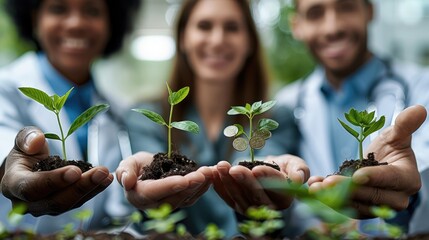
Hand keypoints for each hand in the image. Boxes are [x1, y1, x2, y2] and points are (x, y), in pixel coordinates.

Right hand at [1, 126, 112, 215]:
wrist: (27, 166)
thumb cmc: (25, 152)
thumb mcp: (23, 140)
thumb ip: (27, 138)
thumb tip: (37, 140)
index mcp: (13, 185)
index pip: (32, 188)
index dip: (54, 181)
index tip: (75, 171)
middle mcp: (27, 203)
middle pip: (55, 201)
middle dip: (80, 187)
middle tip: (101, 172)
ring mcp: (45, 208)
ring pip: (69, 204)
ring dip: (91, 189)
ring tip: (107, 174)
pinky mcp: (61, 206)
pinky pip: (78, 201)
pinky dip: (94, 190)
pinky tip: (107, 178)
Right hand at [116, 151, 212, 209]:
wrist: (146, 171)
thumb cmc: (135, 167)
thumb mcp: (127, 164)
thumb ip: (125, 172)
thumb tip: (127, 181)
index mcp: (139, 196)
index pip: (155, 192)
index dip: (169, 186)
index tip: (183, 180)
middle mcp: (154, 204)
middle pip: (175, 197)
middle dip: (191, 184)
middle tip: (204, 173)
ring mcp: (169, 204)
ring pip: (187, 198)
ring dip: (201, 185)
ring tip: (210, 171)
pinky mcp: (180, 201)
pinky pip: (193, 196)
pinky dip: (204, 186)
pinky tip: (212, 176)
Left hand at [212, 154, 308, 214]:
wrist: (270, 170)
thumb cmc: (285, 167)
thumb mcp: (296, 164)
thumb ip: (300, 170)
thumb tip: (298, 179)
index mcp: (286, 198)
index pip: (276, 188)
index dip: (267, 178)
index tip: (256, 169)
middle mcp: (269, 207)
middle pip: (256, 195)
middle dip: (244, 181)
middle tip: (234, 169)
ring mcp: (252, 208)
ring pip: (239, 196)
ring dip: (228, 182)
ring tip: (221, 166)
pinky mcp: (238, 205)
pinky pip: (227, 197)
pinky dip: (219, 185)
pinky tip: (213, 173)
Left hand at [308, 105, 426, 217]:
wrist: (380, 165)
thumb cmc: (390, 149)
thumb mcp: (396, 135)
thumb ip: (405, 125)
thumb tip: (419, 109)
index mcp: (407, 180)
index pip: (390, 179)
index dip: (373, 177)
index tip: (357, 175)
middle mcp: (396, 199)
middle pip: (370, 195)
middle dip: (347, 189)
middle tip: (328, 182)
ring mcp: (378, 207)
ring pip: (355, 204)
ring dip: (333, 196)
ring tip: (315, 187)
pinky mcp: (362, 210)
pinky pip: (345, 207)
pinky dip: (328, 199)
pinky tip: (313, 188)